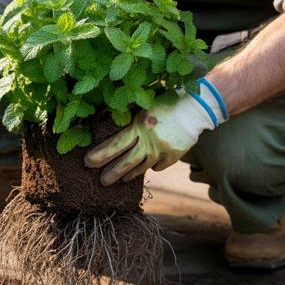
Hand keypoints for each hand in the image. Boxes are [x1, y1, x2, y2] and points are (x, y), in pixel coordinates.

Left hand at [85, 78, 227, 185]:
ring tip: (120, 179)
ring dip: (129, 175)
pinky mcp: (174, 156)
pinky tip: (146, 166)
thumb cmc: (167, 102)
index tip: (88, 162)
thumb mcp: (144, 106)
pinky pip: (158, 166)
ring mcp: (162, 151)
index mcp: (139, 125)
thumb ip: (130, 118)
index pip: (115, 144)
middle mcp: (149, 141)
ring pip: (142, 167)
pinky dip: (152, 166)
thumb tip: (106, 120)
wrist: (197, 108)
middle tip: (102, 181)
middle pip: (126, 161)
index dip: (101, 154)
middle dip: (112, 172)